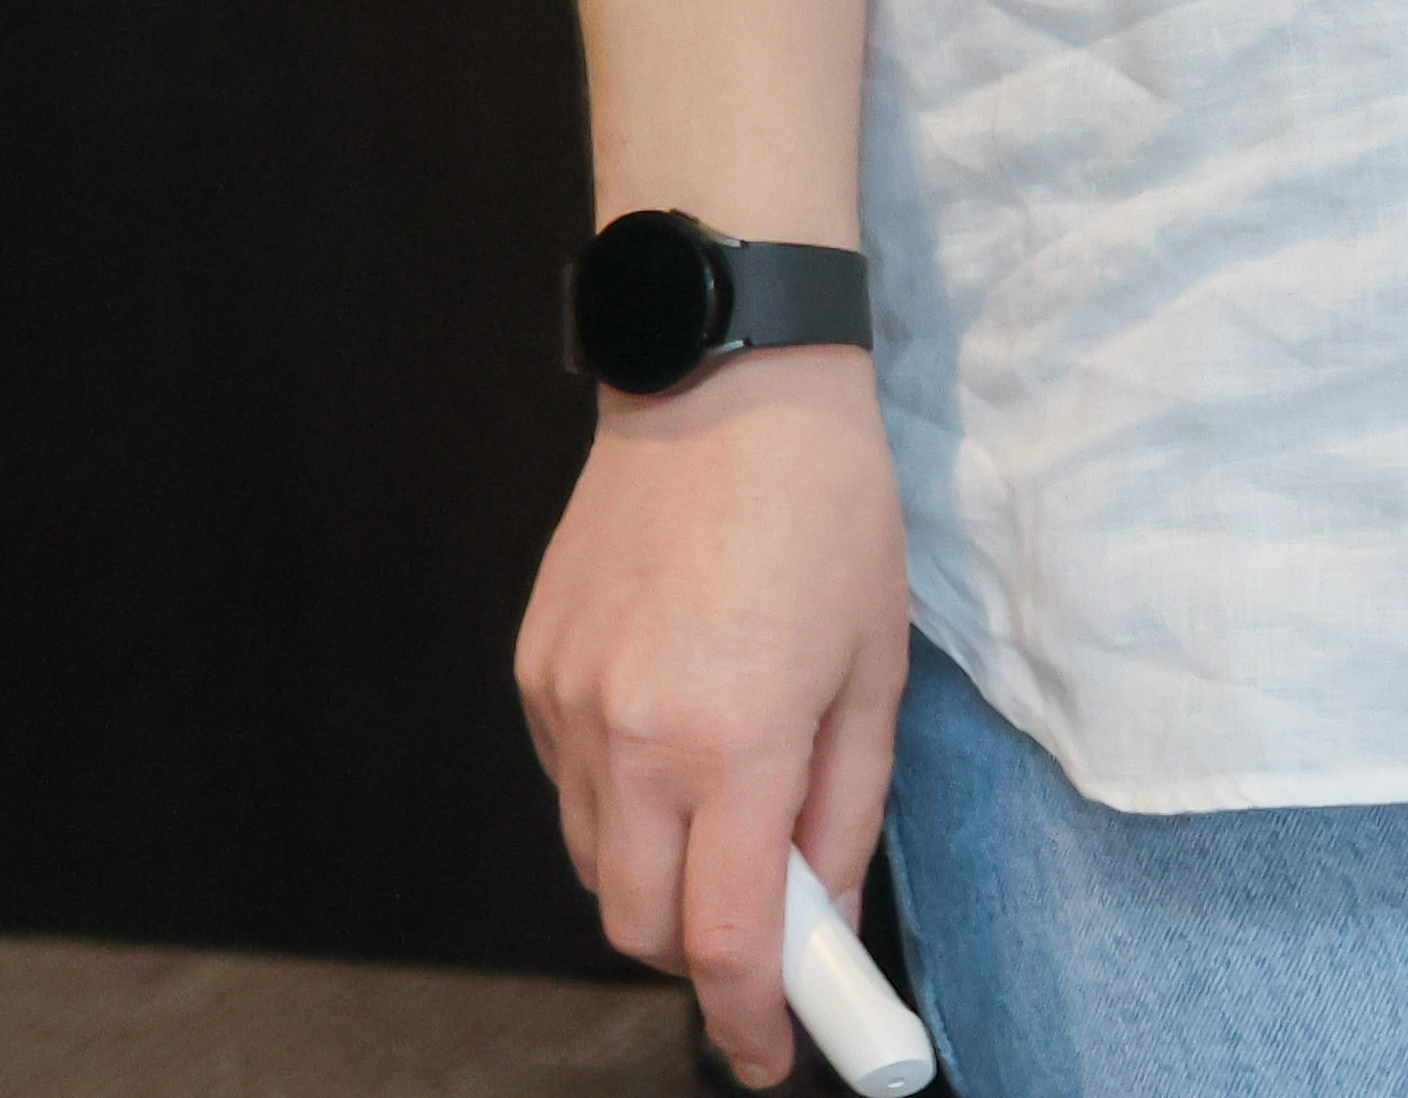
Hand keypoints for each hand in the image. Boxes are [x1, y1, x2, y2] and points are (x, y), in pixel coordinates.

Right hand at [514, 345, 915, 1087]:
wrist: (727, 377)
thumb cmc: (828, 511)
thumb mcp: (875, 668)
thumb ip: (846, 810)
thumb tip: (826, 915)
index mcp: (733, 743)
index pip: (726, 940)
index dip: (749, 1020)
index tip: (771, 1056)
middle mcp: (631, 738)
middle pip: (638, 924)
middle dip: (700, 954)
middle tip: (768, 924)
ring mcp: (568, 704)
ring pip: (593, 863)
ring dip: (658, 876)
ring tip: (728, 804)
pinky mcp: (532, 669)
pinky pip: (569, 786)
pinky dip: (620, 802)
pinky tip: (676, 736)